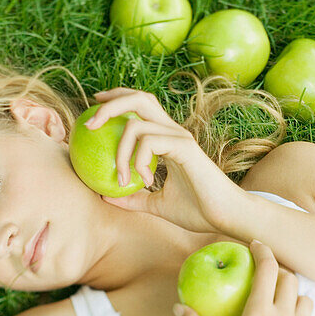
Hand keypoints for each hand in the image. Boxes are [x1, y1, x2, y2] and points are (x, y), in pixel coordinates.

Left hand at [85, 87, 247, 233]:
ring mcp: (180, 137)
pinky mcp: (184, 147)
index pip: (141, 106)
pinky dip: (137, 161)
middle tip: (90, 123)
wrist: (225, 217)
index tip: (95, 107)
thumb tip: (104, 197)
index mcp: (168, 139)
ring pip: (137, 124)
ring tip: (121, 177)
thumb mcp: (156, 205)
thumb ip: (133, 198)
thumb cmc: (197, 211)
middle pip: (139, 99)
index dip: (117, 100)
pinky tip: (142, 181)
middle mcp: (174, 132)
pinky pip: (148, 142)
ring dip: (119, 150)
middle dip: (111, 104)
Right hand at [174, 240, 314, 315]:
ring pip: (307, 301)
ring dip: (294, 296)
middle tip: (267, 275)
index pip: (268, 270)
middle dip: (280, 271)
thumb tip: (178, 308)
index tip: (257, 246)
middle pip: (291, 280)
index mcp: (260, 314)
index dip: (264, 252)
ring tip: (280, 302)